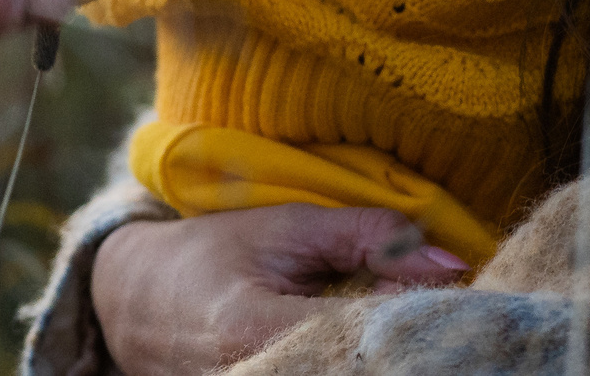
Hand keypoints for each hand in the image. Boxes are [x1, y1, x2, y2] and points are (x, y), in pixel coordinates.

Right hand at [92, 205, 469, 374]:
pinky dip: (356, 363)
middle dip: (404, 339)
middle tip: (438, 313)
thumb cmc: (213, 254)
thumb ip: (371, 238)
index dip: (414, 316)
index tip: (455, 294)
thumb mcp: (287, 227)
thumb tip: (452, 263)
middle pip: (361, 367)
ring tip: (402, 323)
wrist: (134, 301)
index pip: (362, 337)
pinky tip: (369, 342)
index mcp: (251, 330)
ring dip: (384, 353)